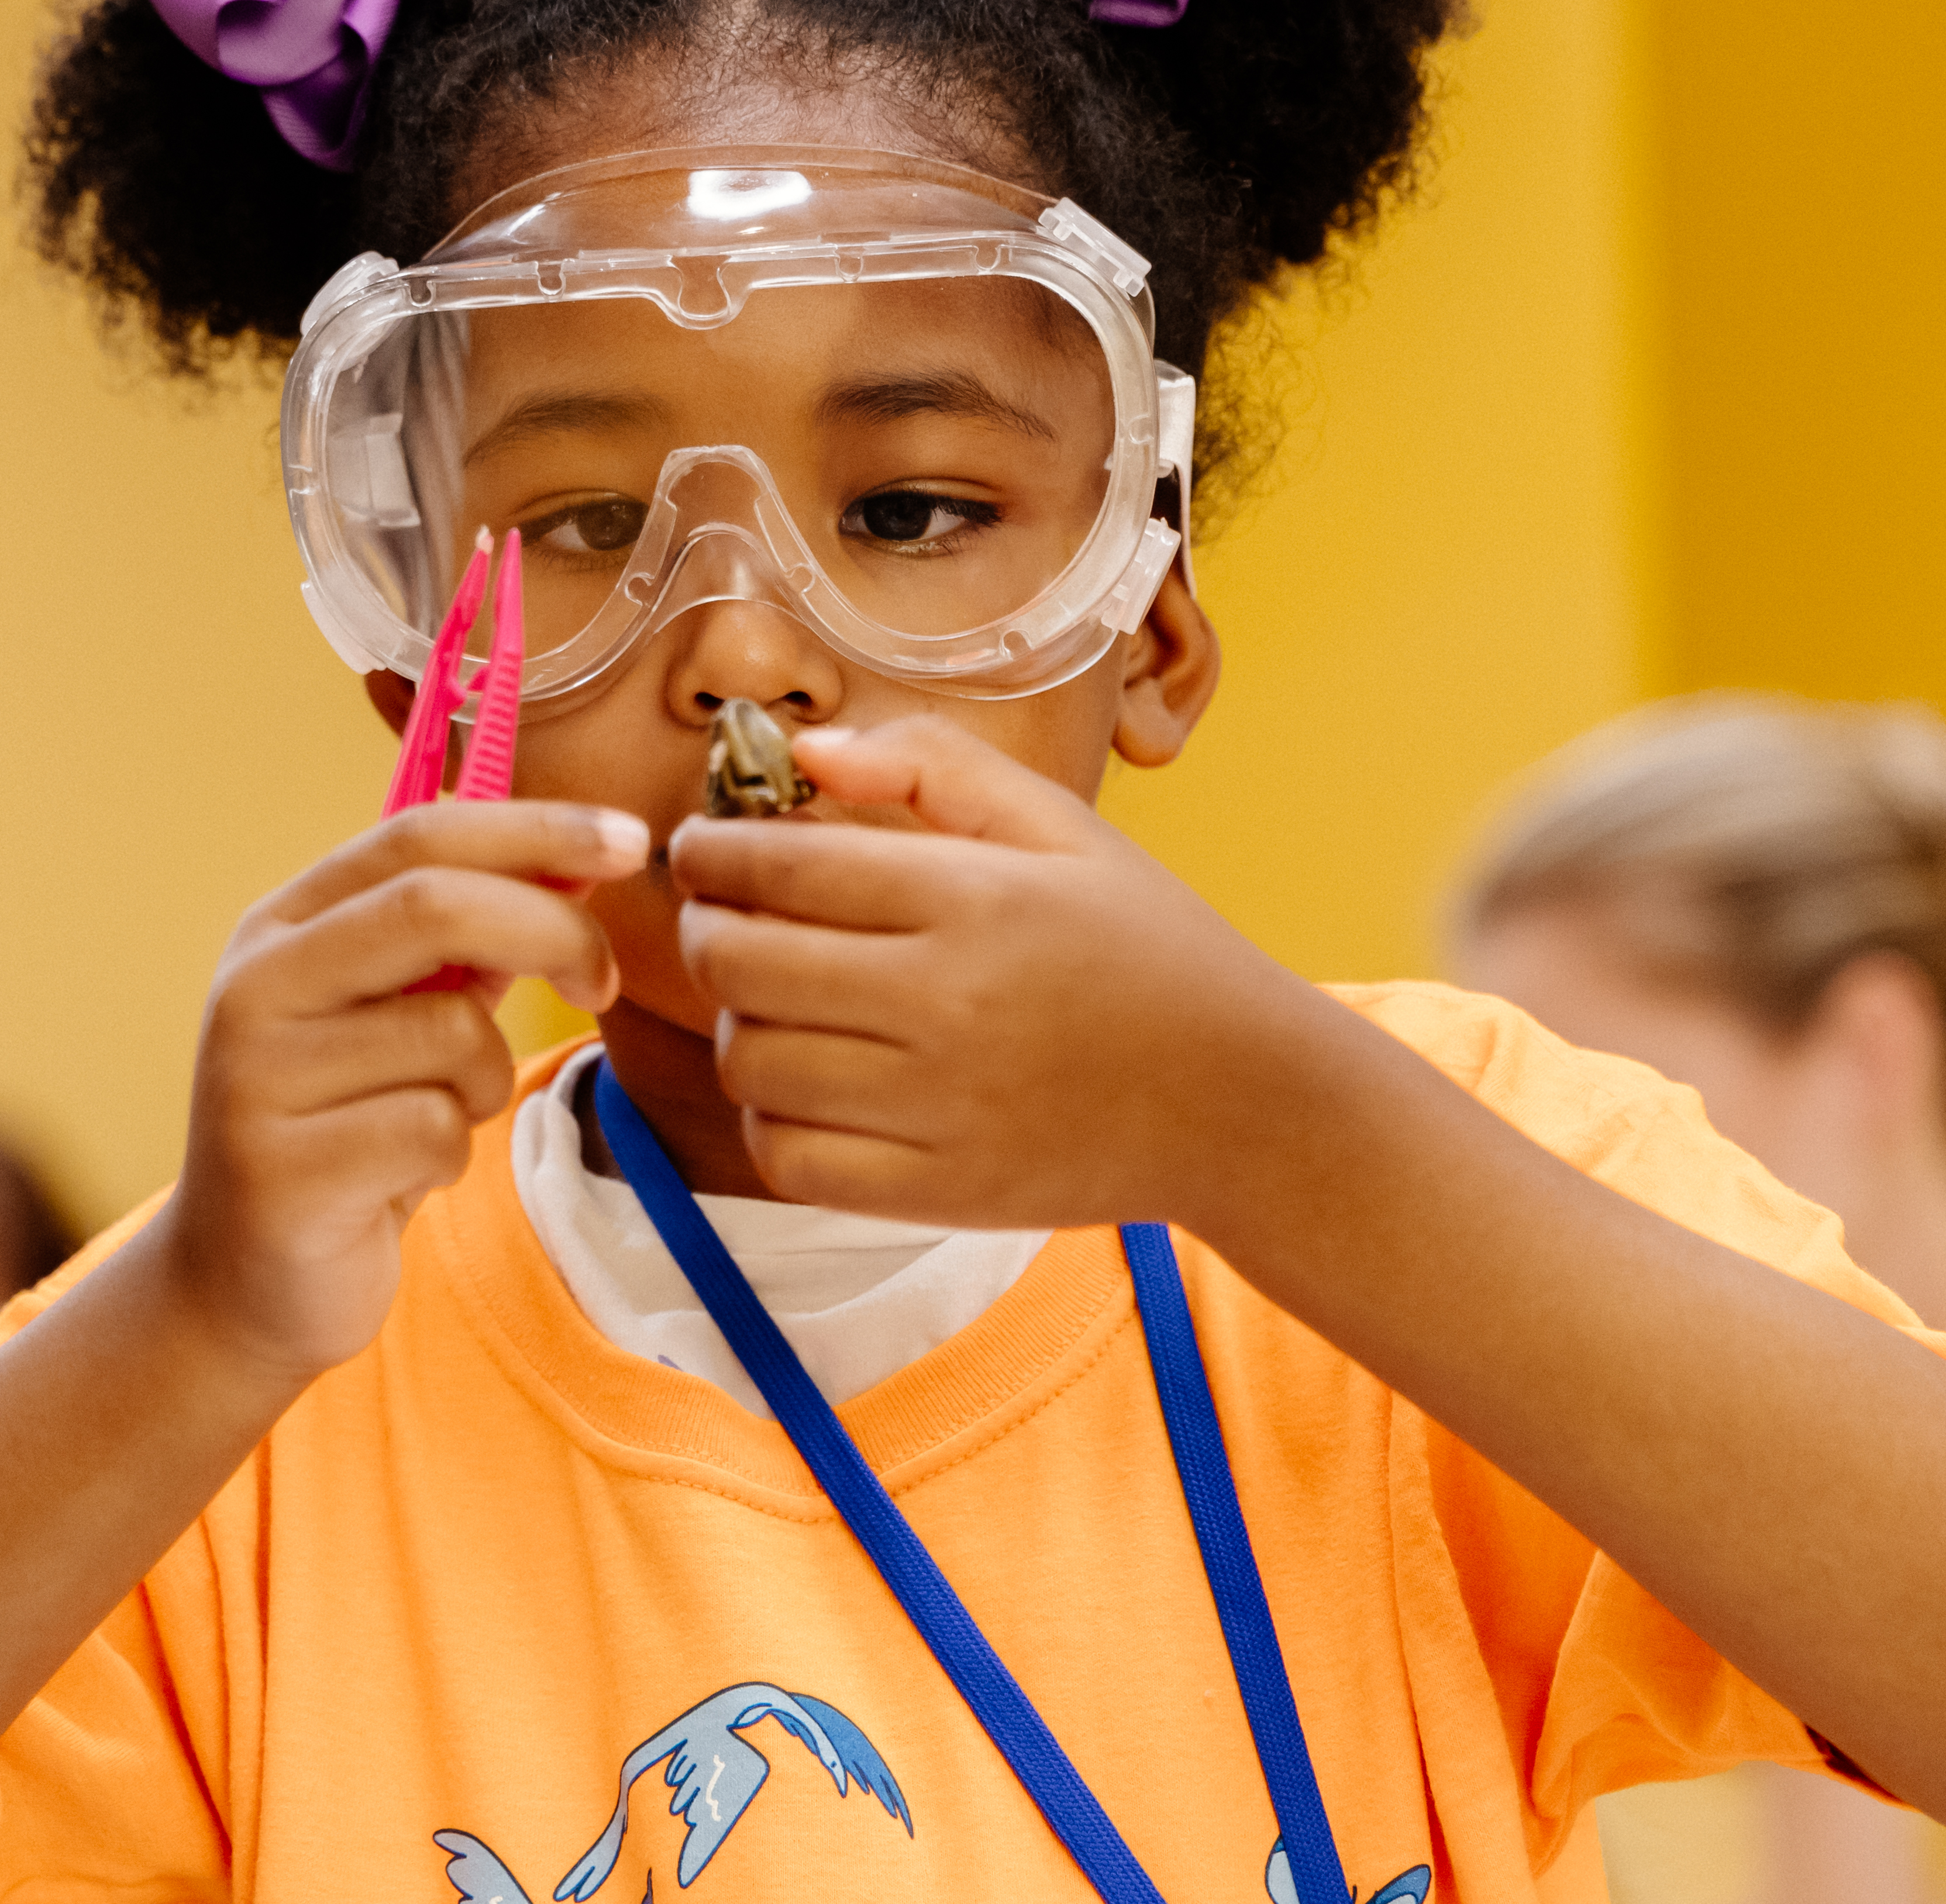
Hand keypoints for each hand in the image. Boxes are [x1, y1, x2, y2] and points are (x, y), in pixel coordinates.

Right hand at [165, 800, 644, 1381]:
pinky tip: (399, 1180)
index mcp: (283, 927)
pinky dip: (451, 1154)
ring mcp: (258, 1076)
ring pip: (452, 1032)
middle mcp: (255, 984)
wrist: (244, 1283)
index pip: (415, 835)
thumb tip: (578, 862)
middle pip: (435, 906)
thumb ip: (468, 941)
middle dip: (550, 930)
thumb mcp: (399, 1016)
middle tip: (602, 981)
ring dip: (485, 1082)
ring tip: (433, 1121)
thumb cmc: (348, 1130)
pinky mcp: (282, 1169)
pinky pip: (435, 1129)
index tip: (630, 838)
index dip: (532, 828)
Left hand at [665, 717, 1306, 1227]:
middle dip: (705, 930)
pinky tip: (804, 1084)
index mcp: (975, 899)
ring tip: (773, 1000)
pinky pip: (786, 1158)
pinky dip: (769, 1118)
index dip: (711, 851)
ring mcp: (940, 1108)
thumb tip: (808, 753)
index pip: (778, 867)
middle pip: (740, 965)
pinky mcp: (938, 1191)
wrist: (1244, 1103)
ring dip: (738, 1023)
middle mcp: (948, 1005)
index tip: (701, 848)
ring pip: (751, 1063)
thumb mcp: (1063, 827)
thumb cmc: (1147, 947)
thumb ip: (932, 766)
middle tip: (719, 918)